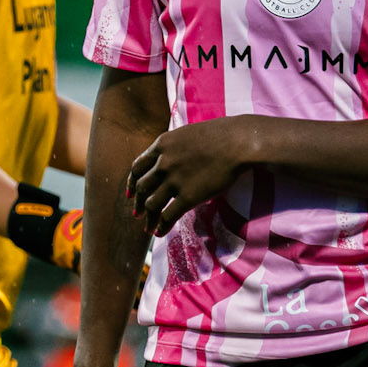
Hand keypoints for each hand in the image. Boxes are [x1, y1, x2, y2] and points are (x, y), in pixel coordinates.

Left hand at [127, 119, 247, 236]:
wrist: (237, 142)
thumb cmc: (219, 135)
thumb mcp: (186, 133)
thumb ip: (173, 147)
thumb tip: (168, 157)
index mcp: (161, 146)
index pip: (137, 167)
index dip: (132, 182)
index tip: (130, 193)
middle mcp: (163, 163)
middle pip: (142, 188)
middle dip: (137, 203)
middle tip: (137, 213)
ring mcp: (174, 181)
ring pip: (152, 204)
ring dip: (148, 218)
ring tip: (148, 228)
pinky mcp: (188, 196)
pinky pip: (168, 216)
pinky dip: (161, 226)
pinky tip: (160, 233)